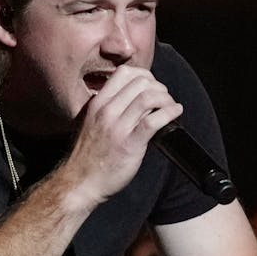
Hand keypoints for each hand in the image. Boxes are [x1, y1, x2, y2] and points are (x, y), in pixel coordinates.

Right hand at [64, 66, 183, 205]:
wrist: (80, 182)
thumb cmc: (87, 156)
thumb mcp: (90, 123)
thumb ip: (107, 108)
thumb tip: (132, 99)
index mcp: (97, 103)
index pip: (124, 73)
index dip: (144, 75)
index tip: (152, 86)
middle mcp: (106, 111)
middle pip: (140, 82)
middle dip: (158, 86)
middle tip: (164, 98)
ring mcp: (118, 127)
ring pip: (148, 97)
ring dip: (165, 98)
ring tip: (171, 105)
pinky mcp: (130, 144)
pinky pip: (154, 121)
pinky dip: (170, 113)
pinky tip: (176, 113)